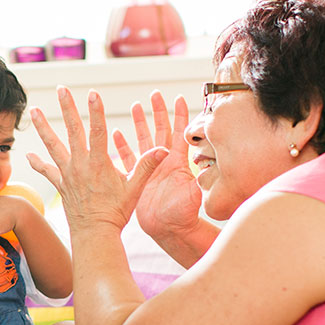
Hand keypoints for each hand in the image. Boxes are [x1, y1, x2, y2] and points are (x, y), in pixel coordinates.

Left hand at [27, 86, 168, 235]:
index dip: (96, 110)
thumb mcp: (135, 189)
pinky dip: (38, 163)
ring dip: (44, 127)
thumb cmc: (116, 212)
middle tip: (61, 89)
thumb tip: (164, 149)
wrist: (95, 234)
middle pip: (72, 130)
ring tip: (34, 111)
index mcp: (99, 163)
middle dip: (67, 108)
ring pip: (53, 146)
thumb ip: (147, 166)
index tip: (93, 92)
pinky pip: (47, 171)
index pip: (98, 130)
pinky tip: (29, 154)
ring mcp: (68, 174)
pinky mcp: (61, 185)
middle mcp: (80, 165)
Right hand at [113, 92, 201, 239]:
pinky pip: (128, 158)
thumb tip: (210, 171)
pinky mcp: (138, 178)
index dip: (180, 116)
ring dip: (139, 123)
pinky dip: (122, 146)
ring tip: (134, 106)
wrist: (169, 230)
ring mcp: (150, 169)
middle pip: (160, 130)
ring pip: (143, 140)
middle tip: (154, 94)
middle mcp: (164, 162)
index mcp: (177, 163)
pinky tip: (115, 133)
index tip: (179, 98)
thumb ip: (199, 182)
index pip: (180, 134)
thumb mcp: (194, 196)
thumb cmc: (184, 215)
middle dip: (158, 112)